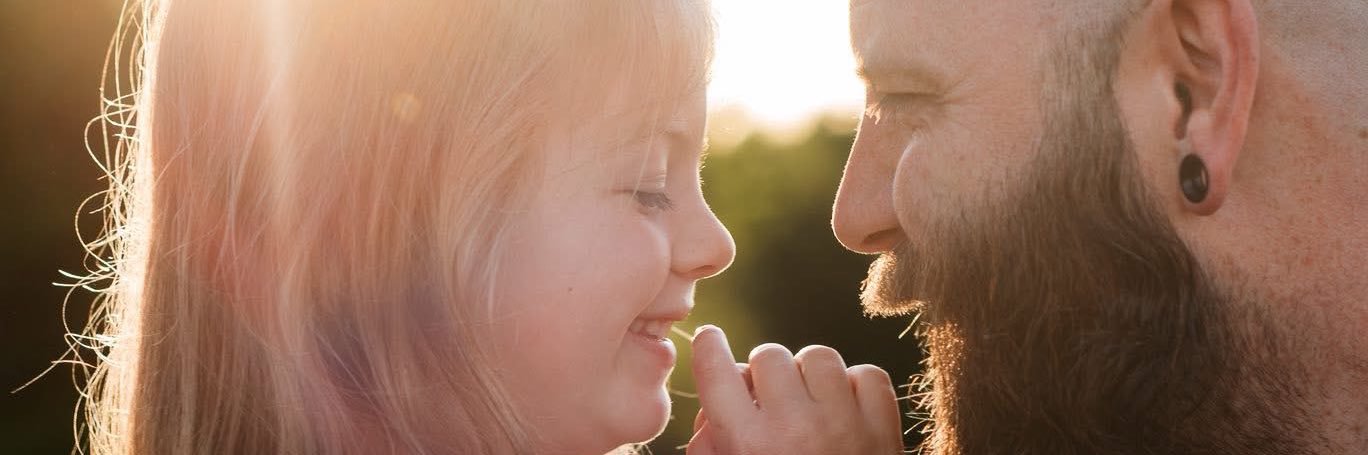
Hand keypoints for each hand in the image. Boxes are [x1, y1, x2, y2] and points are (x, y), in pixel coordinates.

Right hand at [686, 325, 902, 454]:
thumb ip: (714, 448)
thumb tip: (714, 413)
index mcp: (749, 445)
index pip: (717, 373)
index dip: (709, 348)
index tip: (711, 338)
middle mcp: (794, 427)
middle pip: (768, 355)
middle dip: (765, 374)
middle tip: (771, 400)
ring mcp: (843, 423)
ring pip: (817, 356)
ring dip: (810, 376)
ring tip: (811, 405)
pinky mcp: (883, 427)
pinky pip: (866, 375)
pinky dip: (856, 387)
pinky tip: (847, 412)